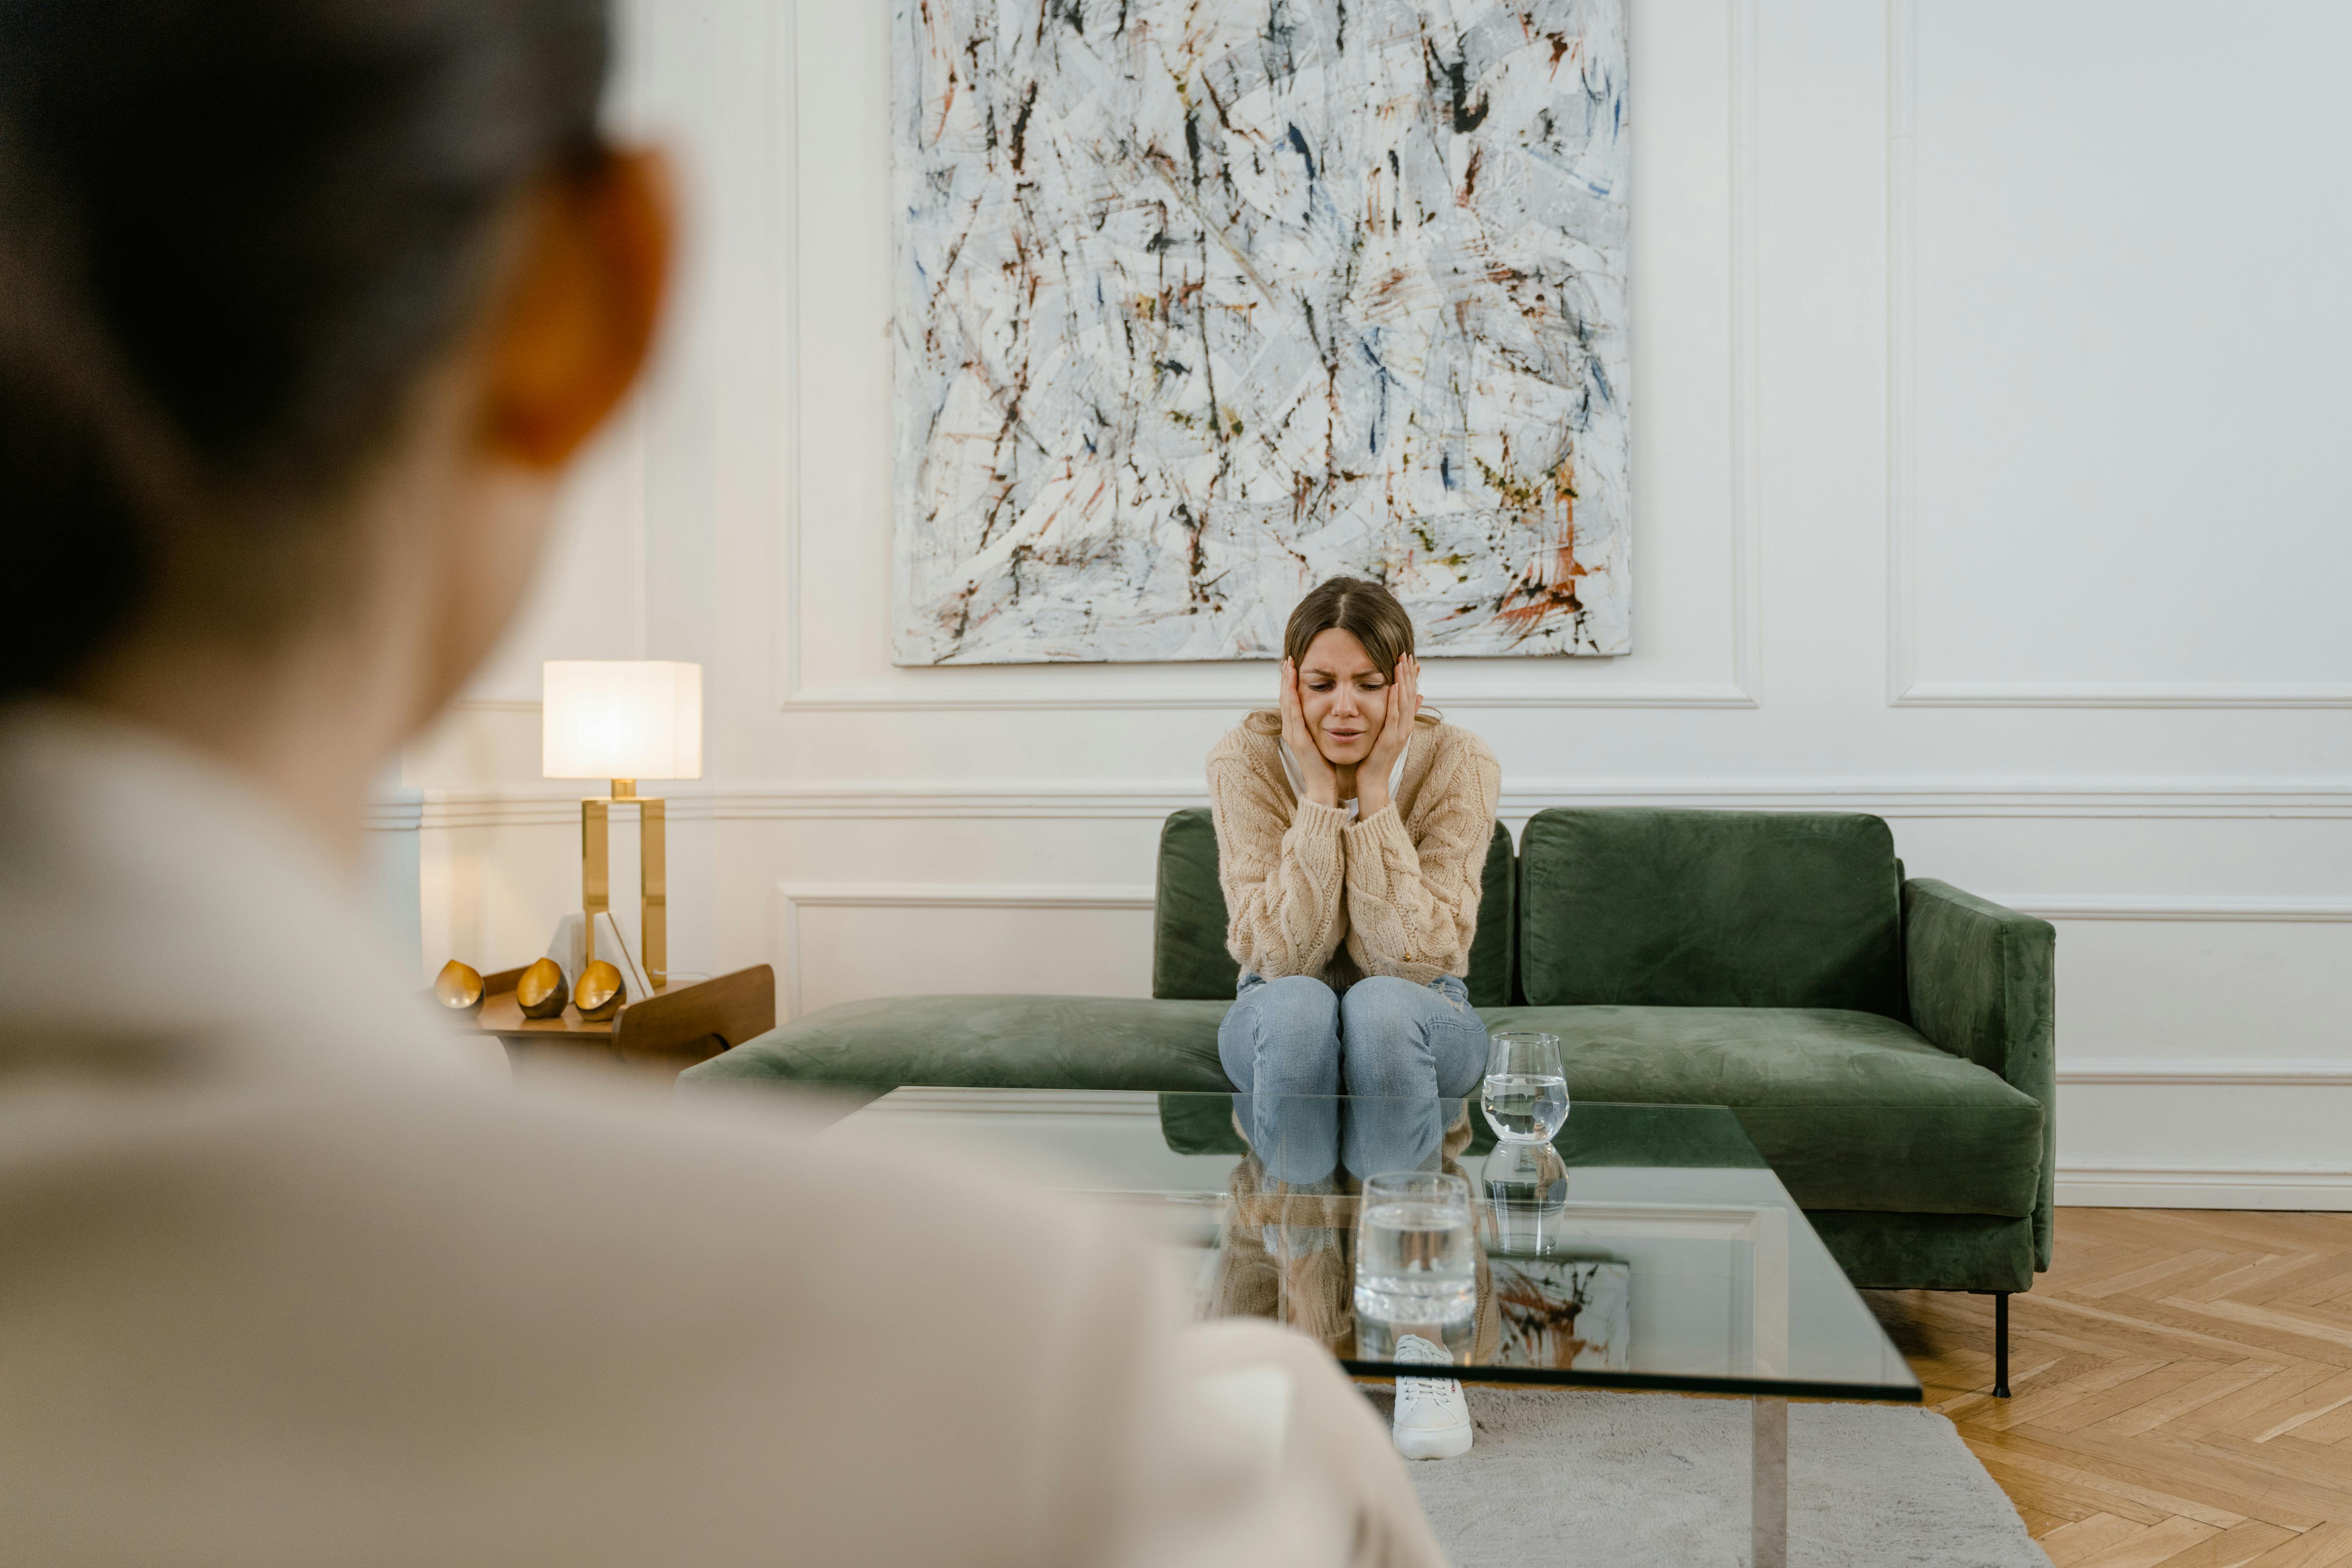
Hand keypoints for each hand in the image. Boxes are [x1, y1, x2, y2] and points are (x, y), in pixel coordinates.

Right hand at [1280, 658, 1341, 807]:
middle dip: (1285, 678)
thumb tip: (1331, 713)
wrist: (1323, 787)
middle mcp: (1291, 730)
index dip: (1290, 683)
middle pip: (1285, 697)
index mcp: (1297, 729)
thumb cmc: (1326, 766)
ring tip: (1288, 665)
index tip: (1293, 666)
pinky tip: (1292, 685)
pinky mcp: (1298, 739)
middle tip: (1288, 659)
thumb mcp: (1323, 740)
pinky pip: (1293, 714)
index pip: (1291, 701)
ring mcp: (1292, 734)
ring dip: (1286, 683)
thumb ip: (1323, 726)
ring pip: (1286, 702)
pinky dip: (1291, 697)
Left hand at [1355, 654, 1419, 817]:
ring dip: (1404, 681)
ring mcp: (1399, 733)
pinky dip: (1396, 700)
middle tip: (1406, 653)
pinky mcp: (1390, 740)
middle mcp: (1404, 727)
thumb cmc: (1373, 760)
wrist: (1372, 783)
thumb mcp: (1385, 734)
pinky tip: (1395, 686)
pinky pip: (1394, 716)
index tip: (1406, 658)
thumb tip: (1410, 699)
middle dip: (1408, 673)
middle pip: (1410, 694)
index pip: (1409, 695)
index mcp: (1402, 724)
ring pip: (1405, 702)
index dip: (1409, 676)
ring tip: (1402, 662)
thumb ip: (1394, 717)